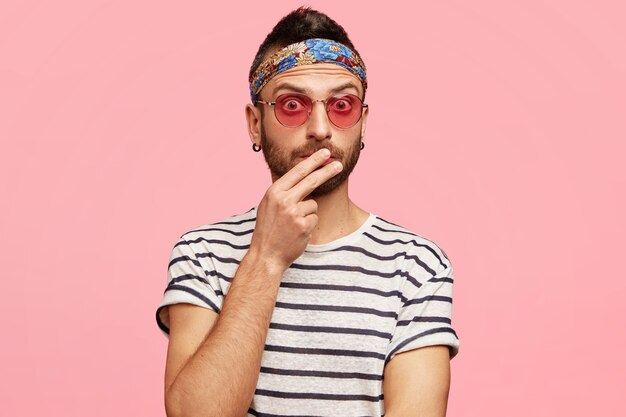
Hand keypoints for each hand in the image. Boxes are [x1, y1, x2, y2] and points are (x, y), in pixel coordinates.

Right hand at [248, 148, 342, 273]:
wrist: (266, 255)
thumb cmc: (268, 230)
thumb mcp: (268, 205)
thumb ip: (283, 192)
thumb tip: (303, 177)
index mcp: (274, 192)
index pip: (297, 172)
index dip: (313, 161)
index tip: (324, 153)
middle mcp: (284, 200)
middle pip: (311, 181)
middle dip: (327, 171)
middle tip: (339, 165)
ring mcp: (295, 213)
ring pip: (313, 204)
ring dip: (307, 213)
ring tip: (293, 225)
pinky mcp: (304, 226)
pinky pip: (314, 218)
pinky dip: (308, 225)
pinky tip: (297, 232)